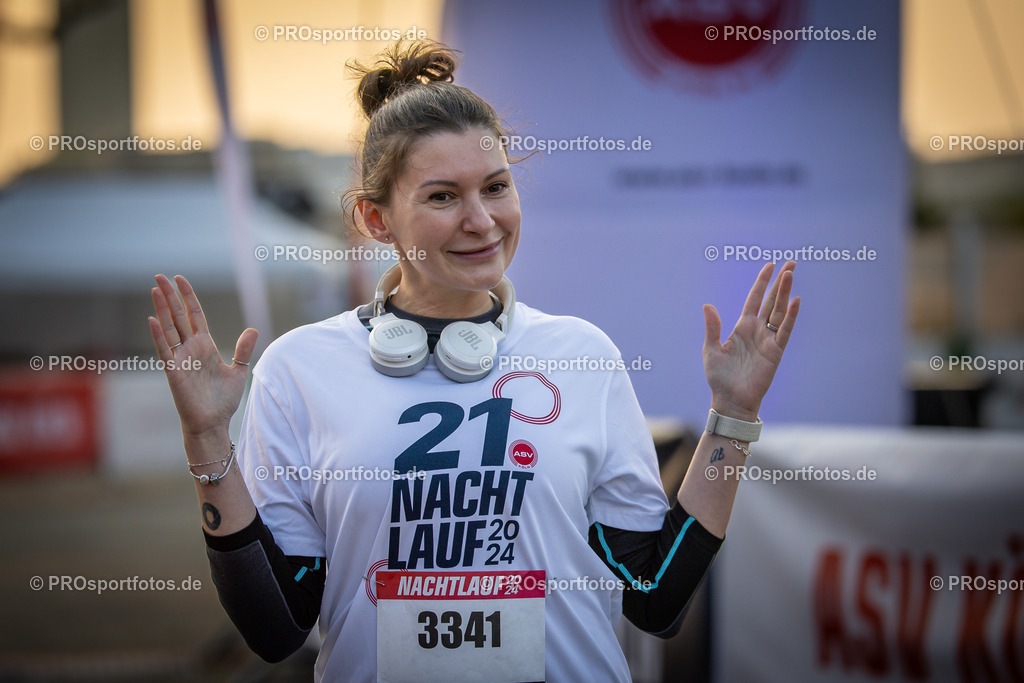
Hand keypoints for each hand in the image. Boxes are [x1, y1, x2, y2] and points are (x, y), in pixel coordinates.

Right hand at [148, 275, 257, 437]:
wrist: (213, 423)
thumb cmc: (222, 401)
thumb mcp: (238, 371)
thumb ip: (243, 350)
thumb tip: (253, 329)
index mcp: (205, 346)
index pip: (195, 315)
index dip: (188, 297)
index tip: (180, 279)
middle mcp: (191, 348)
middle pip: (179, 316)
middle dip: (171, 296)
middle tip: (160, 275)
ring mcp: (181, 358)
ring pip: (170, 328)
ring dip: (162, 308)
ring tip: (155, 288)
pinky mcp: (174, 372)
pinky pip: (165, 350)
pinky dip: (159, 335)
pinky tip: (153, 319)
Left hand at [702, 262, 800, 421]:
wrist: (730, 399)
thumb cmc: (720, 377)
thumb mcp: (711, 349)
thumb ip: (712, 327)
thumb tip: (707, 305)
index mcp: (742, 327)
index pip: (755, 299)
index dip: (762, 282)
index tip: (770, 265)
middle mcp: (757, 330)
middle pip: (772, 300)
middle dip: (780, 282)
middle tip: (791, 263)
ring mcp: (768, 339)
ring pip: (779, 311)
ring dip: (785, 292)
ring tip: (791, 273)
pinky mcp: (776, 351)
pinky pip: (784, 330)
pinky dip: (790, 316)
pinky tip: (795, 301)